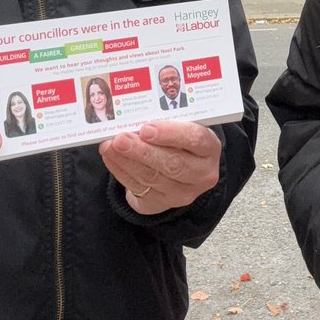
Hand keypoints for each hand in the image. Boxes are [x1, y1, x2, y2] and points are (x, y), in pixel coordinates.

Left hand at [100, 120, 221, 214]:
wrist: (181, 168)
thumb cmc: (180, 139)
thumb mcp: (183, 127)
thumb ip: (167, 120)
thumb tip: (137, 115)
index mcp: (210, 148)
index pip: (195, 139)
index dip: (170, 133)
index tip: (146, 128)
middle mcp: (201, 174)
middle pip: (173, 163)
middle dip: (143, 151)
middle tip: (121, 139)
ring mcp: (182, 193)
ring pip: (152, 178)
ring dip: (127, 161)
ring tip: (109, 146)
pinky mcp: (161, 204)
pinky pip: (138, 188)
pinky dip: (121, 172)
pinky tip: (111, 158)